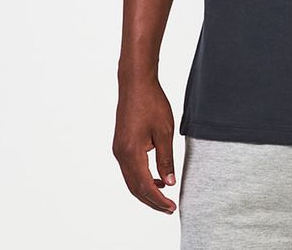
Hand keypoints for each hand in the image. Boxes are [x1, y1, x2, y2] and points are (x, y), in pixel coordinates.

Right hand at [112, 77, 177, 213]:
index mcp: (131, 153)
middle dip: (151, 200)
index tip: (171, 208)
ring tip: (165, 194)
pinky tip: (156, 176)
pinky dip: (142, 177)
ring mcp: (119, 150)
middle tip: (169, 208)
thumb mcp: (164, 132)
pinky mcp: (121, 144)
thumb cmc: (152, 103)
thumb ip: (166, 159)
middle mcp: (121, 154)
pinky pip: (130, 169)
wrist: (136, 84)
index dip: (158, 200)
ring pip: (131, 179)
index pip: (144, 185)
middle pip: (135, 187)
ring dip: (146, 190)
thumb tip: (169, 182)